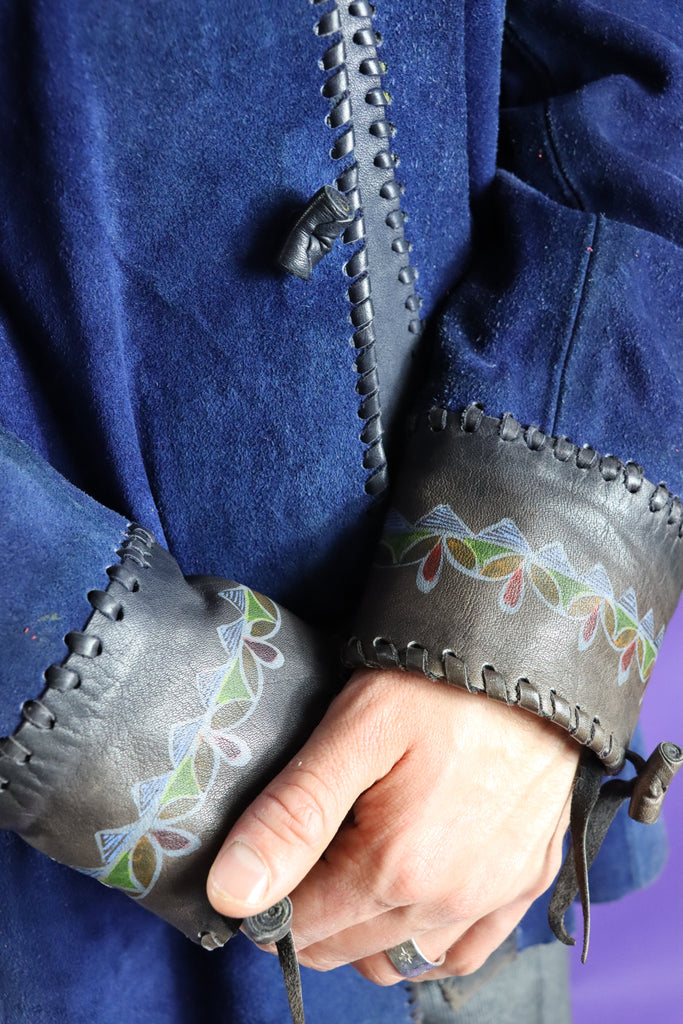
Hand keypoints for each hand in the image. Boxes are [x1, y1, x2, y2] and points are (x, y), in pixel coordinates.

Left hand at [206, 668, 578, 982]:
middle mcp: (449, 901)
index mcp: (396, 867)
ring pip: (400, 961)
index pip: (303, 928)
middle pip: (346, 949)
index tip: (259, 865)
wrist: (534, 660)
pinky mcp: (527, 882)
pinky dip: (426, 944)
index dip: (266, 903)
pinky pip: (463, 955)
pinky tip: (408, 901)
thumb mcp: (355, 729)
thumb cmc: (441, 682)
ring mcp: (494, 897)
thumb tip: (230, 891)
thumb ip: (293, 814)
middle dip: (308, 916)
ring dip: (361, 935)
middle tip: (300, 857)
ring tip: (351, 871)